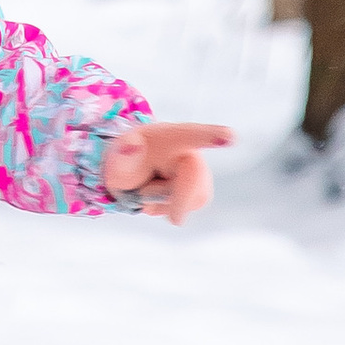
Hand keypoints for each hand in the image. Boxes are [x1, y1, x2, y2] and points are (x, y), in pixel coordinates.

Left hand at [104, 120, 231, 223]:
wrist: (129, 171)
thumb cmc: (124, 160)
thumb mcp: (114, 160)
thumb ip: (122, 157)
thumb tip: (133, 146)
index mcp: (168, 136)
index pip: (190, 135)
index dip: (211, 136)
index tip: (230, 136)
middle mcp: (189, 151)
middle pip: (193, 182)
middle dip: (176, 201)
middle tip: (154, 208)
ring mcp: (197, 172)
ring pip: (189, 200)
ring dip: (163, 203)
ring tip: (150, 187)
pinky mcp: (200, 191)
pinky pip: (185, 209)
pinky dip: (168, 209)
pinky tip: (160, 197)